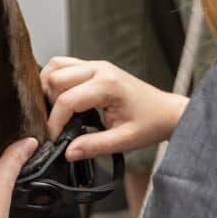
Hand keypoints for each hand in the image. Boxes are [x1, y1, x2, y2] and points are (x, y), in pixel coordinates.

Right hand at [39, 56, 187, 160]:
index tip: (54, 139)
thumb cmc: (151, 124)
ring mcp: (96, 65)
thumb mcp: (124, 140)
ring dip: (49, 87)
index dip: (55, 122)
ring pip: (56, 66)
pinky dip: (56, 80)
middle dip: (49, 103)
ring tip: (55, 110)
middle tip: (56, 124)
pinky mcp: (94, 67)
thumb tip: (67, 153)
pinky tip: (60, 99)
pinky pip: (65, 65)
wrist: (168, 112)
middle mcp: (99, 69)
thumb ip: (94, 146)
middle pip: (55, 78)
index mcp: (107, 85)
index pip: (67, 100)